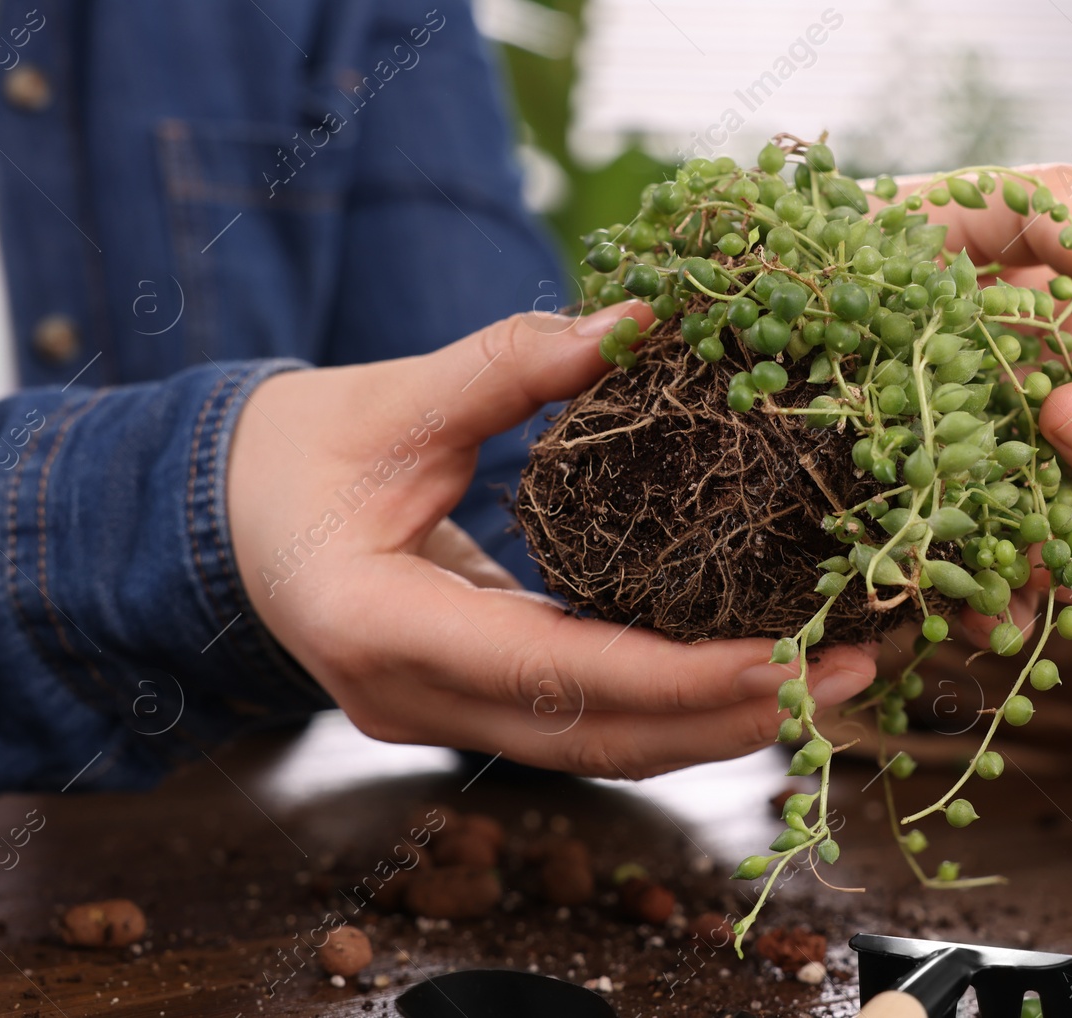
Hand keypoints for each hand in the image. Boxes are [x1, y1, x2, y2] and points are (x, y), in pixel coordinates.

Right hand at [227, 302, 877, 779]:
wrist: (219, 518)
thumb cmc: (292, 452)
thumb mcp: (392, 397)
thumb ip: (511, 364)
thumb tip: (642, 320)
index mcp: (379, 626)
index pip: (554, 674)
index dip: (678, 677)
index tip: (789, 656)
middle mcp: (411, 700)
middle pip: (598, 739)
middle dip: (732, 714)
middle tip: (852, 670)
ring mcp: (438, 720)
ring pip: (600, 751)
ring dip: (717, 724)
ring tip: (826, 678)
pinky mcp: (467, 710)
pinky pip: (585, 726)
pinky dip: (670, 707)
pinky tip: (749, 672)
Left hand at [899, 164, 1071, 632]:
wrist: (785, 299)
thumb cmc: (883, 247)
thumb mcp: (958, 205)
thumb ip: (1047, 205)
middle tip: (1060, 412)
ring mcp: (1023, 497)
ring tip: (1046, 548)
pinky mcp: (964, 548)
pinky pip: (1010, 604)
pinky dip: (1008, 616)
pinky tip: (984, 616)